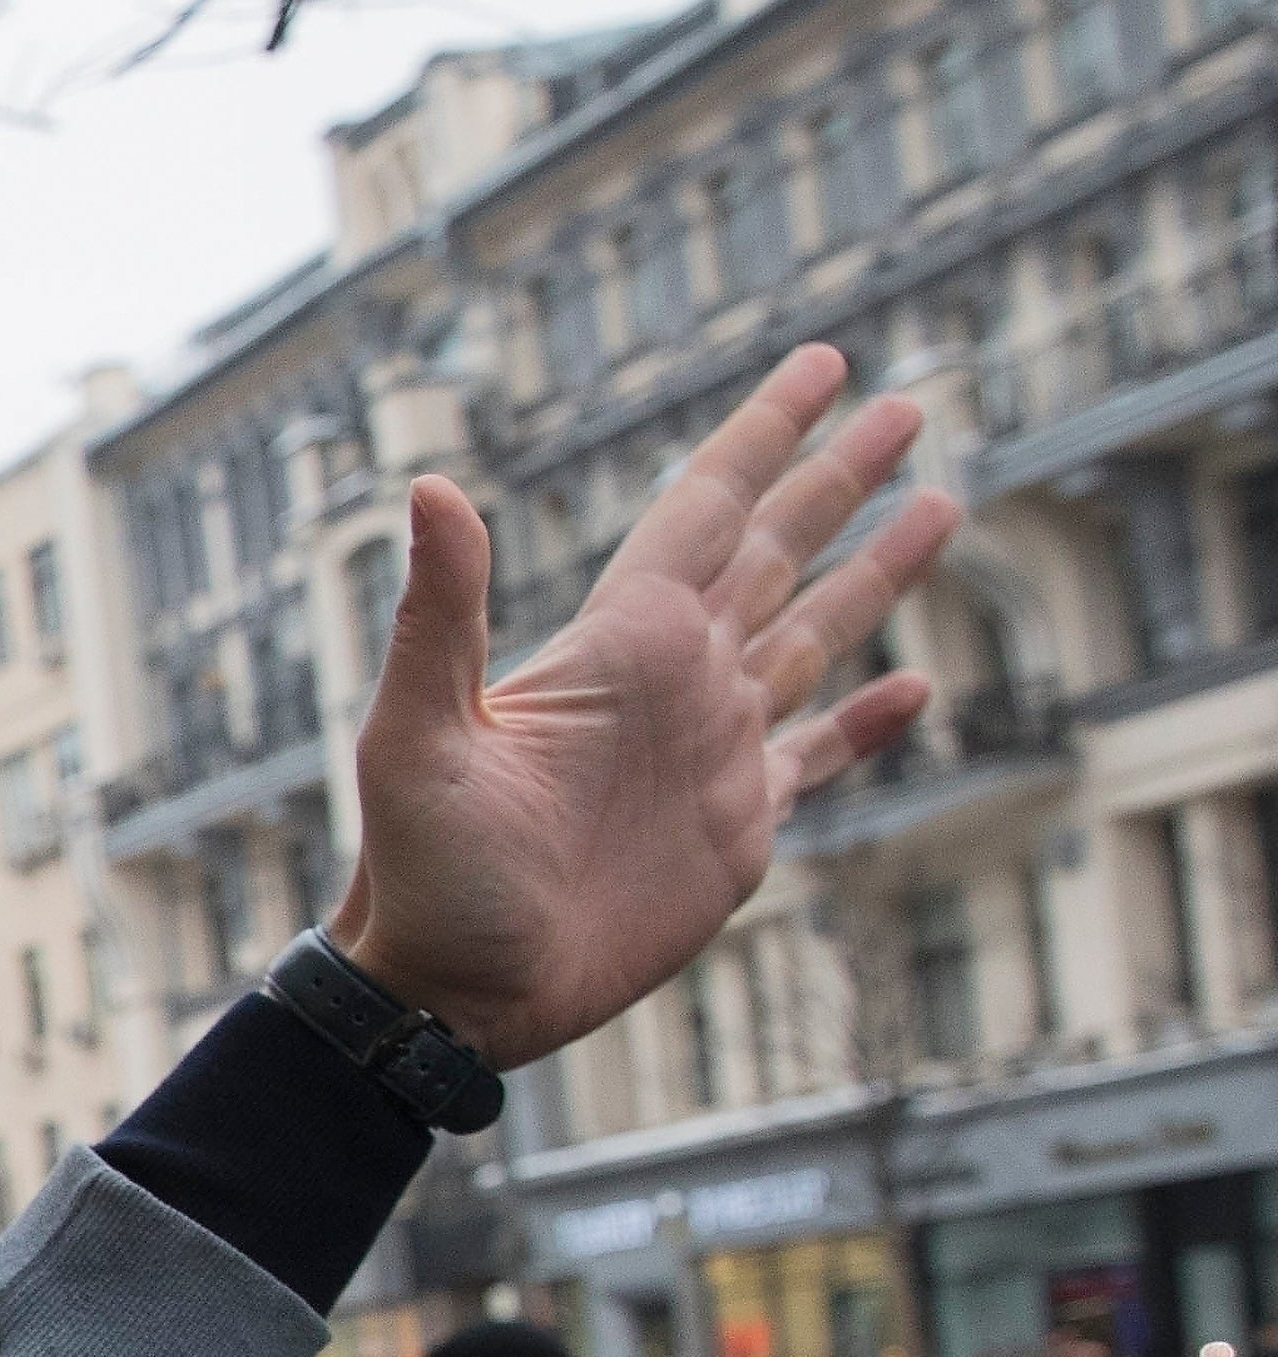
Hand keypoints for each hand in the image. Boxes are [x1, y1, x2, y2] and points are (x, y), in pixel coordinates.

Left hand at [332, 341, 959, 1070]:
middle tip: (908, 404)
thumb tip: (431, 487)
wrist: (454, 992)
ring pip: (814, 634)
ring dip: (875, 573)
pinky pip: (819, 757)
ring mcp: (711, 750)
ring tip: (939, 504)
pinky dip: (869, 723)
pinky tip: (915, 686)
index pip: (708, 507)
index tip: (822, 364)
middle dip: (840, 478)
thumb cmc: (420, 873)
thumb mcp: (416, 734)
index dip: (765, 433)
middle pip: (777, 550)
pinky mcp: (736, 826)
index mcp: (618, 643)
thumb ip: (439, 614)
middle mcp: (674, 680)